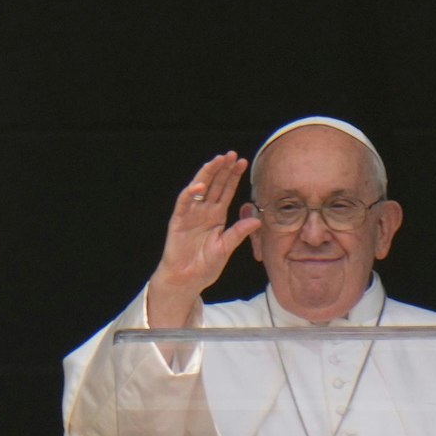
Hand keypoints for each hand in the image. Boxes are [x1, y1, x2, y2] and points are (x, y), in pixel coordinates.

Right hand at [147, 152, 261, 327]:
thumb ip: (239, 232)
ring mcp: (190, 214)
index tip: (243, 162)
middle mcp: (204, 211)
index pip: (226, 190)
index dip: (234, 176)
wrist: (187, 280)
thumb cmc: (205, 265)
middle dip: (222, 169)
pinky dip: (190, 194)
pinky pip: (184, 204)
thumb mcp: (226, 247)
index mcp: (216, 216)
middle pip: (214, 184)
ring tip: (217, 161)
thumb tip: (257, 219)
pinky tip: (199, 185)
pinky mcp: (178, 221)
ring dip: (207, 174)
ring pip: (199, 189)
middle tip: (232, 155)